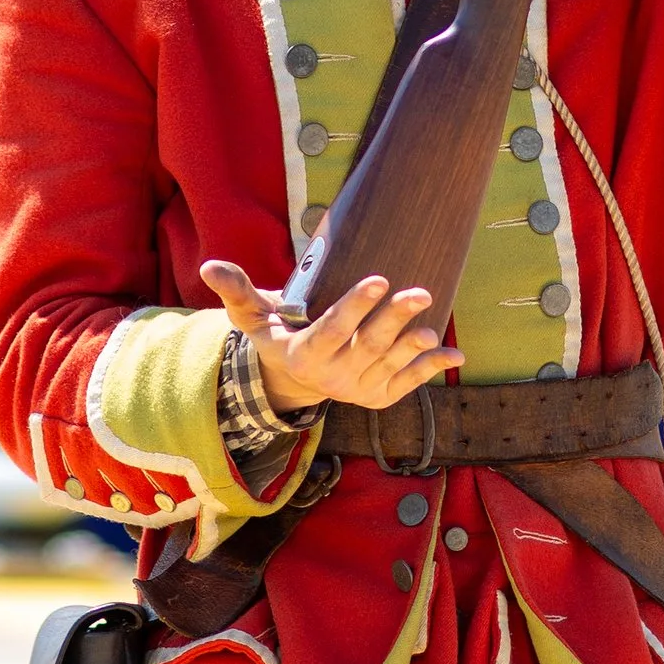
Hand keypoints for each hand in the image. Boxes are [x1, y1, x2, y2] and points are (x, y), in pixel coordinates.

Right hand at [201, 259, 459, 418]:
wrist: (297, 379)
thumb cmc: (278, 333)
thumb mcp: (253, 317)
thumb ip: (236, 291)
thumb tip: (210, 266)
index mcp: (304, 354)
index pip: (332, 329)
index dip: (355, 307)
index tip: (378, 279)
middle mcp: (333, 376)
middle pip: (368, 346)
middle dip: (394, 320)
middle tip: (420, 291)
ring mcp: (359, 389)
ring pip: (391, 365)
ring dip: (414, 348)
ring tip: (433, 325)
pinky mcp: (380, 396)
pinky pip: (409, 384)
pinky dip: (430, 370)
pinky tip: (453, 355)